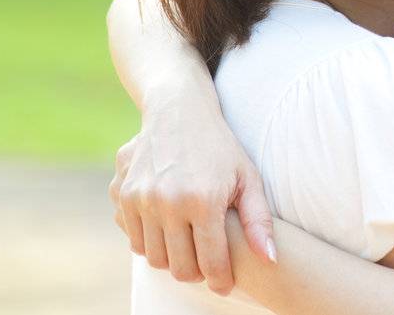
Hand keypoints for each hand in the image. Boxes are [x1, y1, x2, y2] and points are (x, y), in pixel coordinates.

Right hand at [109, 95, 275, 295]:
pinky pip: (136, 242)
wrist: (178, 111)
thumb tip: (269, 259)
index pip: (212, 262)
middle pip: (181, 268)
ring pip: (156, 259)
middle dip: (197, 272)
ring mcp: (142, 198)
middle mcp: (169, 201)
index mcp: (203, 200)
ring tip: (188, 246)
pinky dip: (151, 244)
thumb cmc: (220, 147)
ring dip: (172, 259)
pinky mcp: (124, 195)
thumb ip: (259, 222)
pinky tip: (168, 230)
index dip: (221, 280)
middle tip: (206, 262)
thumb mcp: (248, 178)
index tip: (225, 283)